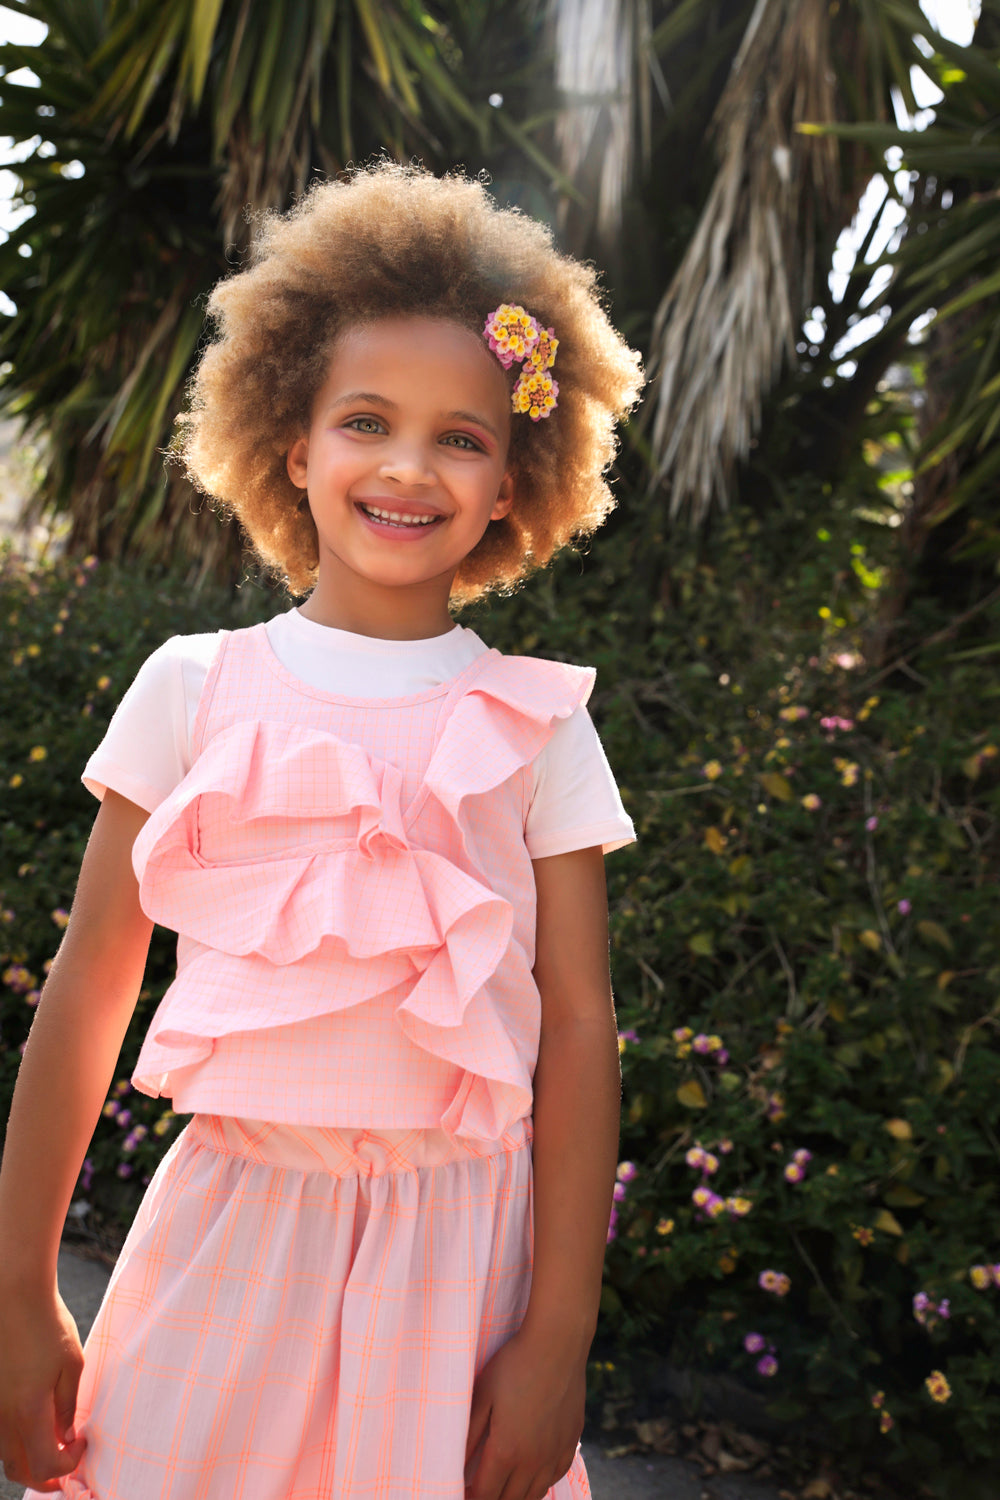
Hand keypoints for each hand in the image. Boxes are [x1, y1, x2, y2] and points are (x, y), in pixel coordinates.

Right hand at [0, 1284, 86, 1491]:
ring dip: (27, 1460)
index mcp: (28, 1411)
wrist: (15, 1295)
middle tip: (65, 1465)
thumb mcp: (72, 1364)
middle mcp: (3, 1417)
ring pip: (4, 1455)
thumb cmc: (48, 1325)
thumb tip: (67, 1436)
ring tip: (52, 1444)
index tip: (82, 1444)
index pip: (44, 1465)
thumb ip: (67, 1406)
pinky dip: (16, 1441)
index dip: (67, 1465)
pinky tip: (34, 1423)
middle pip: (18, 1470)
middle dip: (43, 1477)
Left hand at [464, 1327, 584, 1499]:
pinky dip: (539, 1484)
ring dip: (514, 1497)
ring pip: (534, 1495)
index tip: (461, 1492)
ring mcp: (555, 1453)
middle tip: (478, 1489)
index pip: (485, 1495)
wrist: (557, 1343)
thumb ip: (469, 1435)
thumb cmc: (514, 1365)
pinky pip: (555, 1477)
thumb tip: (456, 1464)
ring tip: (500, 1488)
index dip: (471, 1498)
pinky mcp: (571, 1442)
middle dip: (491, 1499)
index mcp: (507, 1451)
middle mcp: (533, 1461)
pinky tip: (530, 1475)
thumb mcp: (482, 1395)